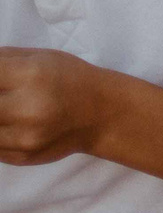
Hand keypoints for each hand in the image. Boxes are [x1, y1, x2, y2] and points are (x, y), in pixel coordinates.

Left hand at [0, 48, 112, 164]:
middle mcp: (28, 107)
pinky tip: (9, 124)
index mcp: (31, 74)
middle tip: (4, 97)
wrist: (102, 115)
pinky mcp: (22, 156)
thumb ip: (1, 59)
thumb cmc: (70, 79)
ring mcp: (24, 136)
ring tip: (7, 109)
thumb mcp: (40, 56)